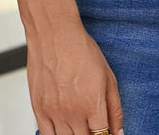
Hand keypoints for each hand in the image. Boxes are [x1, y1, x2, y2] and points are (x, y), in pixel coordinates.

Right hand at [27, 18, 123, 134]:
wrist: (54, 34)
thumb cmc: (81, 49)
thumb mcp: (107, 76)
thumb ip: (114, 108)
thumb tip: (119, 132)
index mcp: (92, 104)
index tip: (107, 133)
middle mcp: (73, 112)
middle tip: (93, 125)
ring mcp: (54, 112)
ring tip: (80, 125)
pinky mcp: (38, 109)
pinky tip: (64, 129)